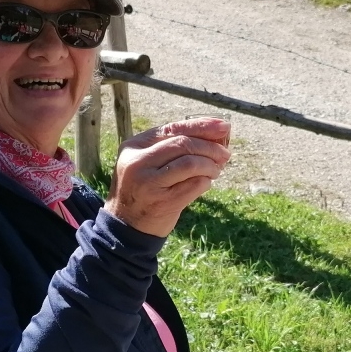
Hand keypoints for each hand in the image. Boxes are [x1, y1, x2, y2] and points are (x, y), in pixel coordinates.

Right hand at [105, 117, 231, 236]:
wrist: (126, 225)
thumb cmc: (144, 188)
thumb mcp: (148, 162)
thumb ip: (174, 146)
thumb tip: (217, 132)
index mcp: (134, 146)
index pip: (172, 128)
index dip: (201, 126)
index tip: (223, 127)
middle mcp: (138, 162)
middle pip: (183, 144)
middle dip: (210, 147)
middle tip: (225, 154)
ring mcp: (149, 182)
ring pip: (190, 163)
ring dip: (210, 165)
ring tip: (216, 170)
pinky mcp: (162, 202)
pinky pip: (194, 185)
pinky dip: (206, 181)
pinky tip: (206, 183)